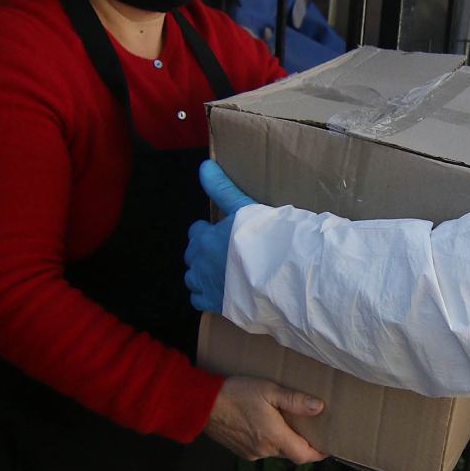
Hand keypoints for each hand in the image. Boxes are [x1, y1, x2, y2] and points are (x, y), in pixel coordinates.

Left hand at [184, 161, 257, 313]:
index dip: (206, 232)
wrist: (278, 274)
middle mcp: (200, 263)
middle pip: (191, 256)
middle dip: (202, 253)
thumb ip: (222, 188)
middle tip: (224, 253)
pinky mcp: (215, 305)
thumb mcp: (243, 206)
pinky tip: (221, 292)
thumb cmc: (264, 238)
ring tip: (221, 273)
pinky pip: (198, 300)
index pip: (195, 232)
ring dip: (202, 275)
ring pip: (192, 279)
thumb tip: (204, 165)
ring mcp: (206, 285)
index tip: (220, 234)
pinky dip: (206, 296)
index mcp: (206, 238)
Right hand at [204, 376, 327, 462]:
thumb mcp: (269, 390)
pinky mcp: (239, 450)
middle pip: (291, 453)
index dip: (319, 453)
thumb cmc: (236, 393)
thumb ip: (295, 400)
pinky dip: (269, 439)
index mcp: (274, 437)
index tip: (329, 446)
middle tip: (311, 428)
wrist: (201, 404)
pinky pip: (261, 449)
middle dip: (302, 443)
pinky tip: (265, 423)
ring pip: (276, 450)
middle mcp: (264, 450)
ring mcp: (251, 452)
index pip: (304, 455)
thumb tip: (319, 408)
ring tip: (288, 422)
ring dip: (284, 440)